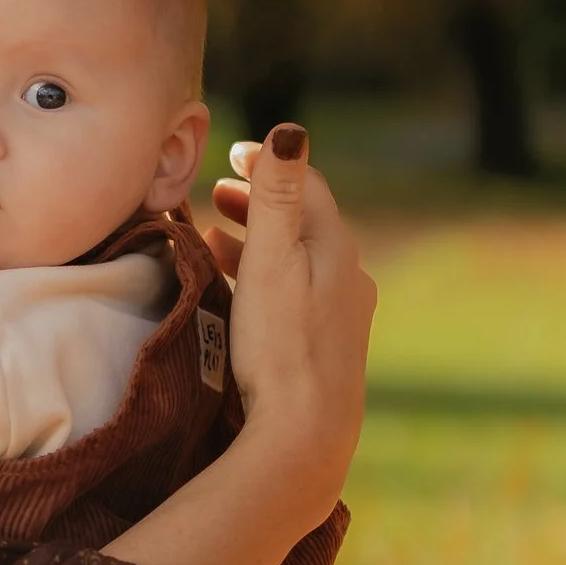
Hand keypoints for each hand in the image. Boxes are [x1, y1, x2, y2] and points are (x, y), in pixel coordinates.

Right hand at [208, 123, 374, 530]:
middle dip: (262, 200)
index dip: (269, 163)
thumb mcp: (270, 262)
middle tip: (218, 190)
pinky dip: (266, 276)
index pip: (306, 186)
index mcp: (337, 249)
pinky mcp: (329, 348)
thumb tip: (289, 130)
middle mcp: (350, 277)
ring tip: (215, 235)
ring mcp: (343, 315)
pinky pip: (297, 293)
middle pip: (305, 221)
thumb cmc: (281, 345)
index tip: (231, 153)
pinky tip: (240, 291)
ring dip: (259, 240)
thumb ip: (276, 196)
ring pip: (299, 259)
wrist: (306, 435)